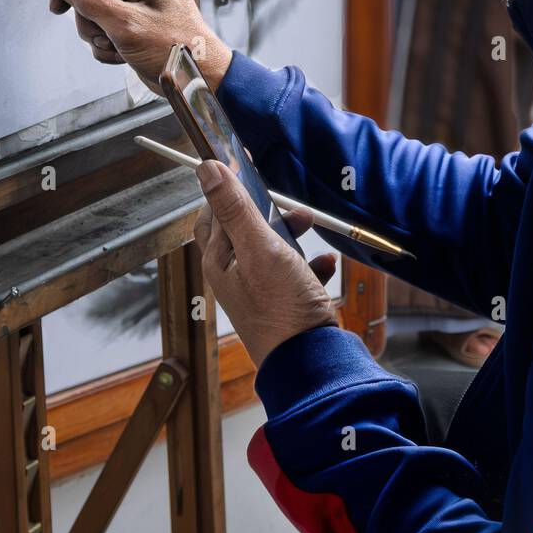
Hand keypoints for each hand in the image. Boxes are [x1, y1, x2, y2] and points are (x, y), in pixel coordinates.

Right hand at [40, 0, 232, 94]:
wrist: (196, 81)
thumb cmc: (179, 50)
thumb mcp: (129, 25)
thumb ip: (92, 0)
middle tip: (59, 9)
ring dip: (91, 25)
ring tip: (110, 42)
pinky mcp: (127, 18)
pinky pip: (98, 21)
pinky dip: (101, 39)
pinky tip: (118, 52)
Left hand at [193, 160, 338, 369]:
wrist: (310, 363)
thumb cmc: (282, 307)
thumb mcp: (260, 248)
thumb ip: (235, 209)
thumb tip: (207, 170)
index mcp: (219, 263)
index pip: (211, 215)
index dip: (227, 190)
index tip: (247, 169)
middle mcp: (234, 277)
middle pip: (244, 230)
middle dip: (267, 211)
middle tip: (288, 204)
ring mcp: (259, 292)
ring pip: (272, 249)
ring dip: (292, 234)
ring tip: (311, 227)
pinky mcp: (283, 305)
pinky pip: (295, 274)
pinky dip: (309, 264)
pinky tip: (325, 264)